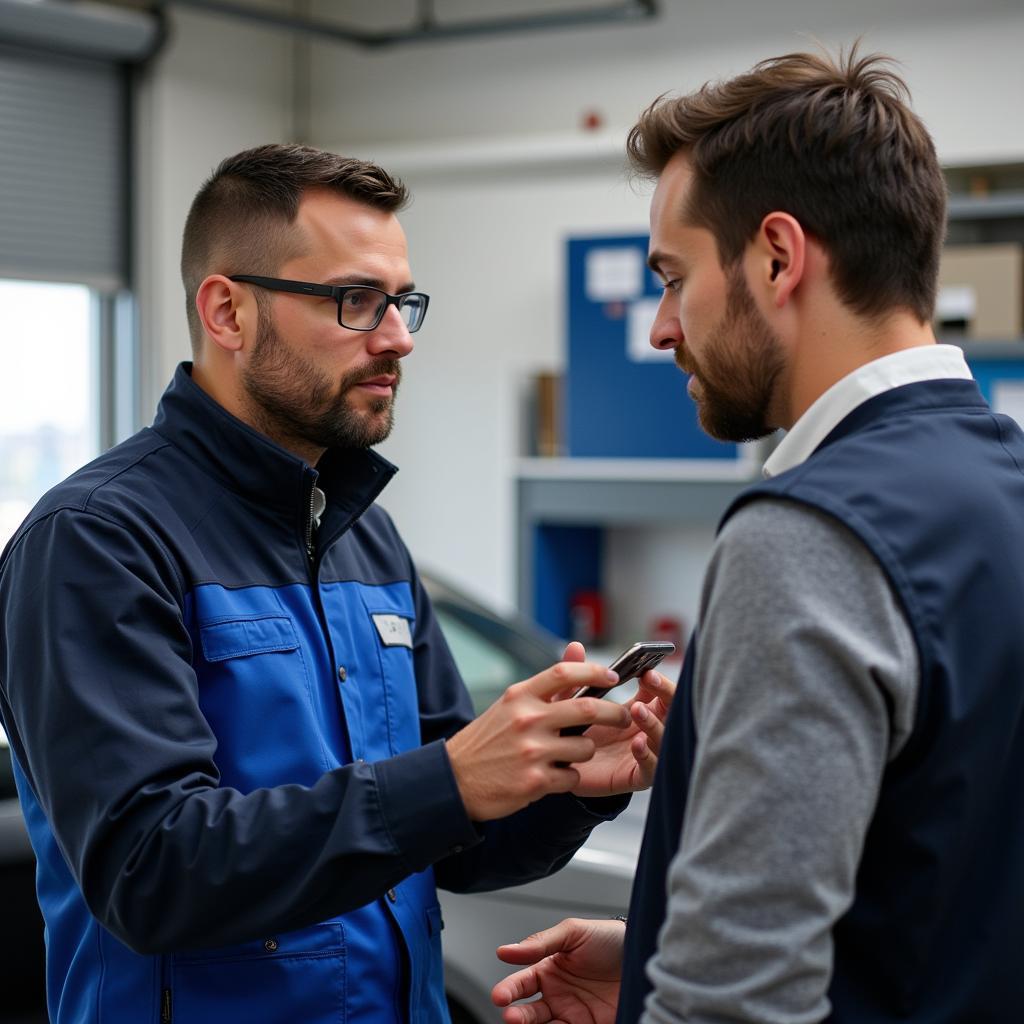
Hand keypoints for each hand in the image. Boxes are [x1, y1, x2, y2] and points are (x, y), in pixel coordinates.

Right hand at [446, 661, 628, 820]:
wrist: (455, 780)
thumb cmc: (486, 741)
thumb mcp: (509, 706)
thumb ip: (544, 687)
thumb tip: (577, 653)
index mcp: (520, 696)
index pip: (564, 673)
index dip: (594, 671)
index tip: (613, 676)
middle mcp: (527, 719)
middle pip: (588, 709)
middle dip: (614, 713)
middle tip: (623, 716)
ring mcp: (532, 751)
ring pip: (585, 747)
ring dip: (585, 752)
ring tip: (569, 755)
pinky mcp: (535, 781)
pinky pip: (573, 776)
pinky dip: (569, 777)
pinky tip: (553, 776)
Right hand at [492, 917, 624, 1023]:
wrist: (645, 954)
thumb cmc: (609, 939)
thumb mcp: (573, 933)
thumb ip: (540, 943)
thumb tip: (505, 950)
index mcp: (549, 970)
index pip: (522, 984)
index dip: (509, 990)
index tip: (500, 996)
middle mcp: (558, 996)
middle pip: (530, 1013)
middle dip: (517, 1017)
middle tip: (511, 1017)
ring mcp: (575, 1015)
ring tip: (525, 1023)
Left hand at [561, 642, 675, 797]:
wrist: (561, 770)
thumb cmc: (572, 733)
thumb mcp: (571, 702)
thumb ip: (574, 676)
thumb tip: (574, 646)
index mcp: (637, 708)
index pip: (659, 691)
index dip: (658, 680)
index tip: (647, 669)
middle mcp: (646, 729)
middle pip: (672, 710)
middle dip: (666, 694)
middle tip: (650, 680)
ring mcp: (644, 753)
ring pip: (665, 738)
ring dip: (654, 722)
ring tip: (637, 710)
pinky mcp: (636, 777)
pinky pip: (652, 768)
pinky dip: (648, 755)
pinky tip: (637, 744)